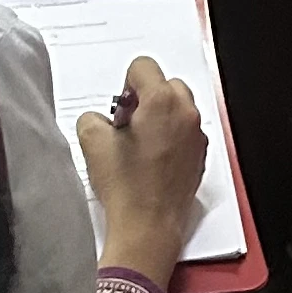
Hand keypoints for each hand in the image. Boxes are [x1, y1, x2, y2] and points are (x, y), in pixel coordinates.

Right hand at [80, 58, 207, 285]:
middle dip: (146, 98)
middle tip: (128, 124)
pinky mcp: (200, 157)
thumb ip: (93, 117)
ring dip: (160, 117)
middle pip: (166, 85)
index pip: (143, 66)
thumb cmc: (127, 187)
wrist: (148, 226)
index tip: (120, 107)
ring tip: (139, 144)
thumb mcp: (92, 142)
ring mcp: (197, 137)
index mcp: (162, 102)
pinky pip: (186, 133)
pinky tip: (151, 160)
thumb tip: (101, 120)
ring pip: (179, 109)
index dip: (125, 85)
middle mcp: (186, 115)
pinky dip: (171, 137)